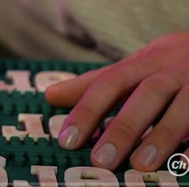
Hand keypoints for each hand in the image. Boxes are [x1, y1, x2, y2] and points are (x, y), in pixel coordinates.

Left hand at [45, 33, 188, 171]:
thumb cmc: (174, 63)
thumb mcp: (138, 65)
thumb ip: (97, 83)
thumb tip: (51, 96)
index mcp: (148, 60)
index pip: (111, 81)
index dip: (87, 109)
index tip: (67, 140)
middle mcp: (175, 69)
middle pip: (147, 94)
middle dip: (123, 127)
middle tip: (100, 160)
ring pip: (184, 107)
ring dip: (162, 137)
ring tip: (140, 166)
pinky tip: (186, 165)